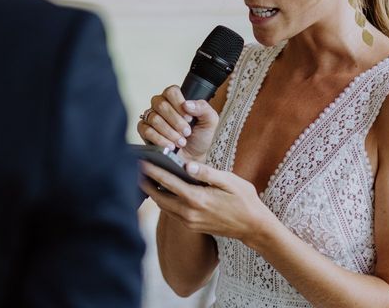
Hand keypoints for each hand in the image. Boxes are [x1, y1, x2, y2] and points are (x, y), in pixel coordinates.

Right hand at [137, 85, 218, 162]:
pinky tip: (170, 145)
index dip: (179, 104)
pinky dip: (160, 139)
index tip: (189, 118)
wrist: (193, 157)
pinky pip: (146, 131)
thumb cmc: (200, 137)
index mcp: (176, 99)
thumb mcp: (209, 121)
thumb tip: (187, 104)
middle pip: (161, 105)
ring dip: (170, 132)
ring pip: (154, 119)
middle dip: (176, 122)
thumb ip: (203, 108)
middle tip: (187, 133)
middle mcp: (161, 105)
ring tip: (181, 142)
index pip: (171, 91)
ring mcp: (151, 117)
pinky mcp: (144, 131)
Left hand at [139, 160, 274, 247]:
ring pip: (163, 206)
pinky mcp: (191, 226)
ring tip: (144, 177)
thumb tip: (188, 164)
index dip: (153, 171)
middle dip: (146, 183)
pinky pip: (171, 212)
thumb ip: (207, 173)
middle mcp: (190, 213)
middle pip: (159, 197)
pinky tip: (161, 190)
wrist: (253, 227)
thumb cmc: (244, 200)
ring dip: (153, 192)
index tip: (141, 162)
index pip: (168, 183)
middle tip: (135, 168)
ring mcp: (190, 221)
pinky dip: (163, 201)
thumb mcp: (230, 181)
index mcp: (198, 199)